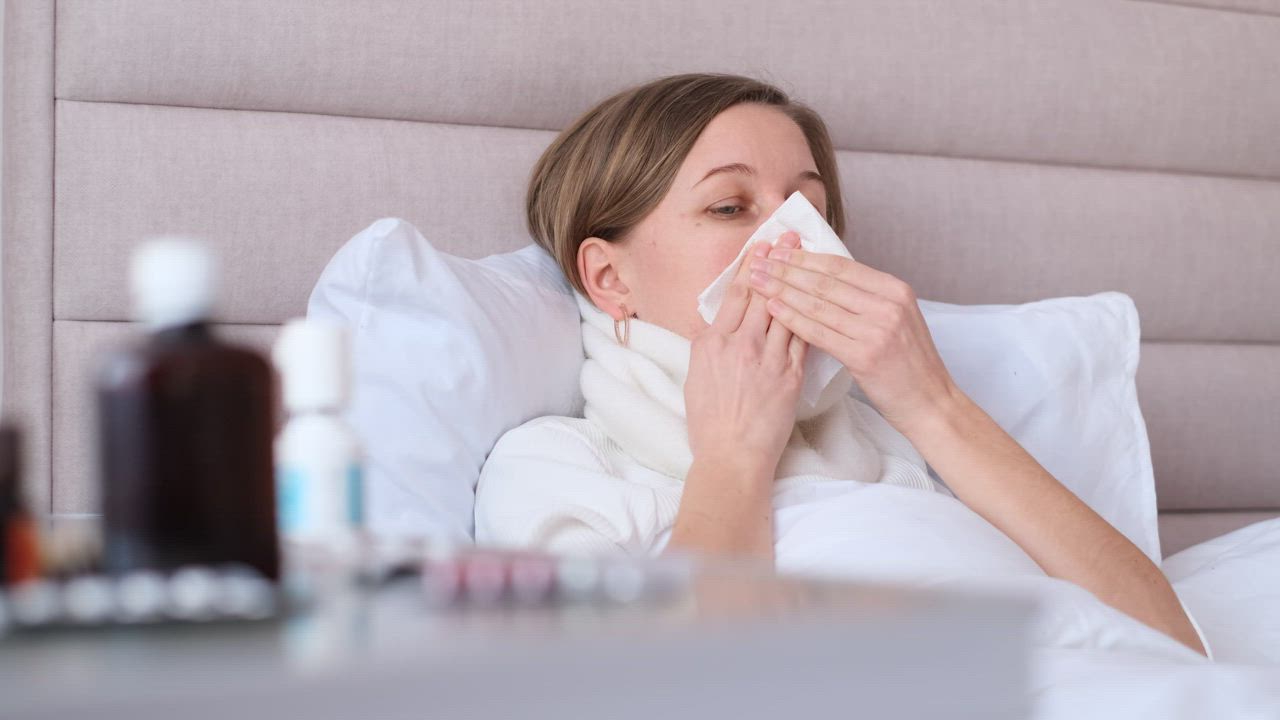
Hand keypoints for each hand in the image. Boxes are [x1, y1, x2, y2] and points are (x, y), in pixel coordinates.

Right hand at [686, 242, 807, 471]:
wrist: (732, 457)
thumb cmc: (709, 423)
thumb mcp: (695, 376)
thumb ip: (706, 345)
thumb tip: (713, 322)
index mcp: (712, 342)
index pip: (734, 294)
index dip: (749, 266)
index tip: (760, 245)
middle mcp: (740, 345)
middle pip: (763, 293)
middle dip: (778, 261)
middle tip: (789, 236)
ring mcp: (767, 359)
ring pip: (787, 310)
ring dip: (799, 280)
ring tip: (808, 256)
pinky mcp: (790, 376)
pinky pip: (804, 337)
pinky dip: (812, 315)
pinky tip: (821, 298)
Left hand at [747, 232, 959, 434]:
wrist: (930, 403)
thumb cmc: (908, 365)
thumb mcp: (896, 319)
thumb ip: (867, 298)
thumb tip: (824, 277)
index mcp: (895, 290)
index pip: (841, 265)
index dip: (805, 257)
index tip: (778, 251)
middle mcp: (888, 304)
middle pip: (826, 280)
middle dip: (787, 269)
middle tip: (758, 261)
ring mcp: (878, 329)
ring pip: (818, 303)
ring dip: (782, 290)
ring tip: (757, 282)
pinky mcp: (865, 355)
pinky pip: (819, 332)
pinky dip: (792, 318)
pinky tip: (772, 309)